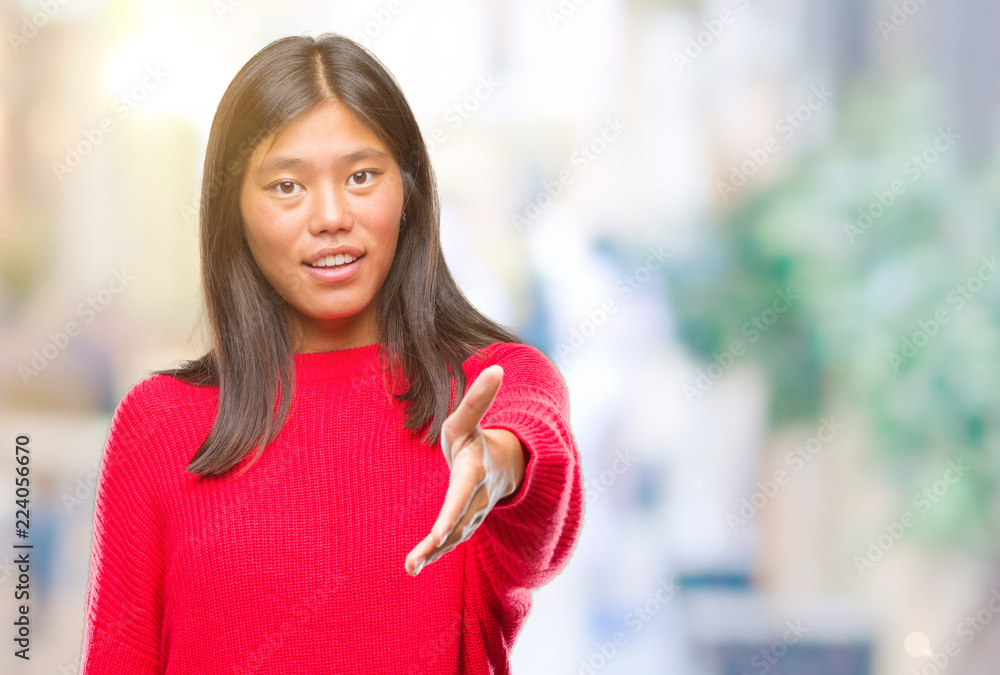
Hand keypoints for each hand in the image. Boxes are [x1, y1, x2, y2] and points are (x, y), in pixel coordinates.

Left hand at [405, 364, 525, 575]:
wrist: (501, 467)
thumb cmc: (475, 440)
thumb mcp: (469, 419)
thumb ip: (478, 398)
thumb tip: (497, 368)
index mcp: (474, 472)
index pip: (462, 493)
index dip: (453, 512)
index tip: (440, 531)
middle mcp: (476, 498)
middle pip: (458, 522)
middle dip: (441, 539)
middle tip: (420, 555)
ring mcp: (472, 515)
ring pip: (455, 538)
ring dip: (433, 554)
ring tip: (411, 567)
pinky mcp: (465, 525)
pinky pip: (450, 543)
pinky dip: (434, 555)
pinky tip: (413, 567)